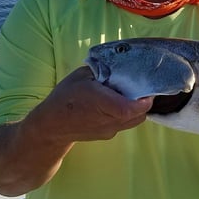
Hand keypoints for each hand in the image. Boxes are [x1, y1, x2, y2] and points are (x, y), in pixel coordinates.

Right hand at [33, 66, 153, 143]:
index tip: (148, 89)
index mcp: (100, 103)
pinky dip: (129, 114)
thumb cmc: (65, 97)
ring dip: (138, 109)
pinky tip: (120, 103)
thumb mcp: (82, 75)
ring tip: (131, 94)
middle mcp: (107, 121)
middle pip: (139, 115)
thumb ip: (103, 69)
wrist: (50, 126)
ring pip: (135, 121)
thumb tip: (121, 63)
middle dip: (145, 102)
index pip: (129, 109)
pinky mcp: (108, 135)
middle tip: (142, 87)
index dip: (144, 101)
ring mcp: (109, 131)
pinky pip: (126, 124)